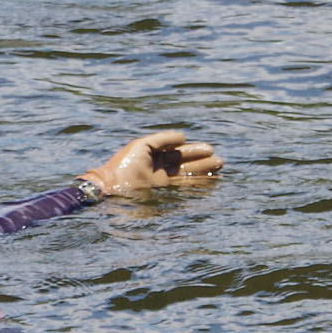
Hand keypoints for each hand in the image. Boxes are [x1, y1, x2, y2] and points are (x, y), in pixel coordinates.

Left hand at [82, 128, 222, 196]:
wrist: (111, 188)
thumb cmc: (123, 165)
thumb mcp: (142, 146)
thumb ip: (163, 139)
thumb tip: (183, 137)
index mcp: (153, 156)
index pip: (177, 152)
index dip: (194, 150)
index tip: (210, 149)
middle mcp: (158, 169)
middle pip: (185, 165)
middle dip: (202, 163)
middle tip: (220, 161)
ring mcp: (161, 182)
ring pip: (186, 176)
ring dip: (203, 174)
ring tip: (219, 170)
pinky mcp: (162, 195)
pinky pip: (183, 188)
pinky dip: (196, 185)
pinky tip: (209, 183)